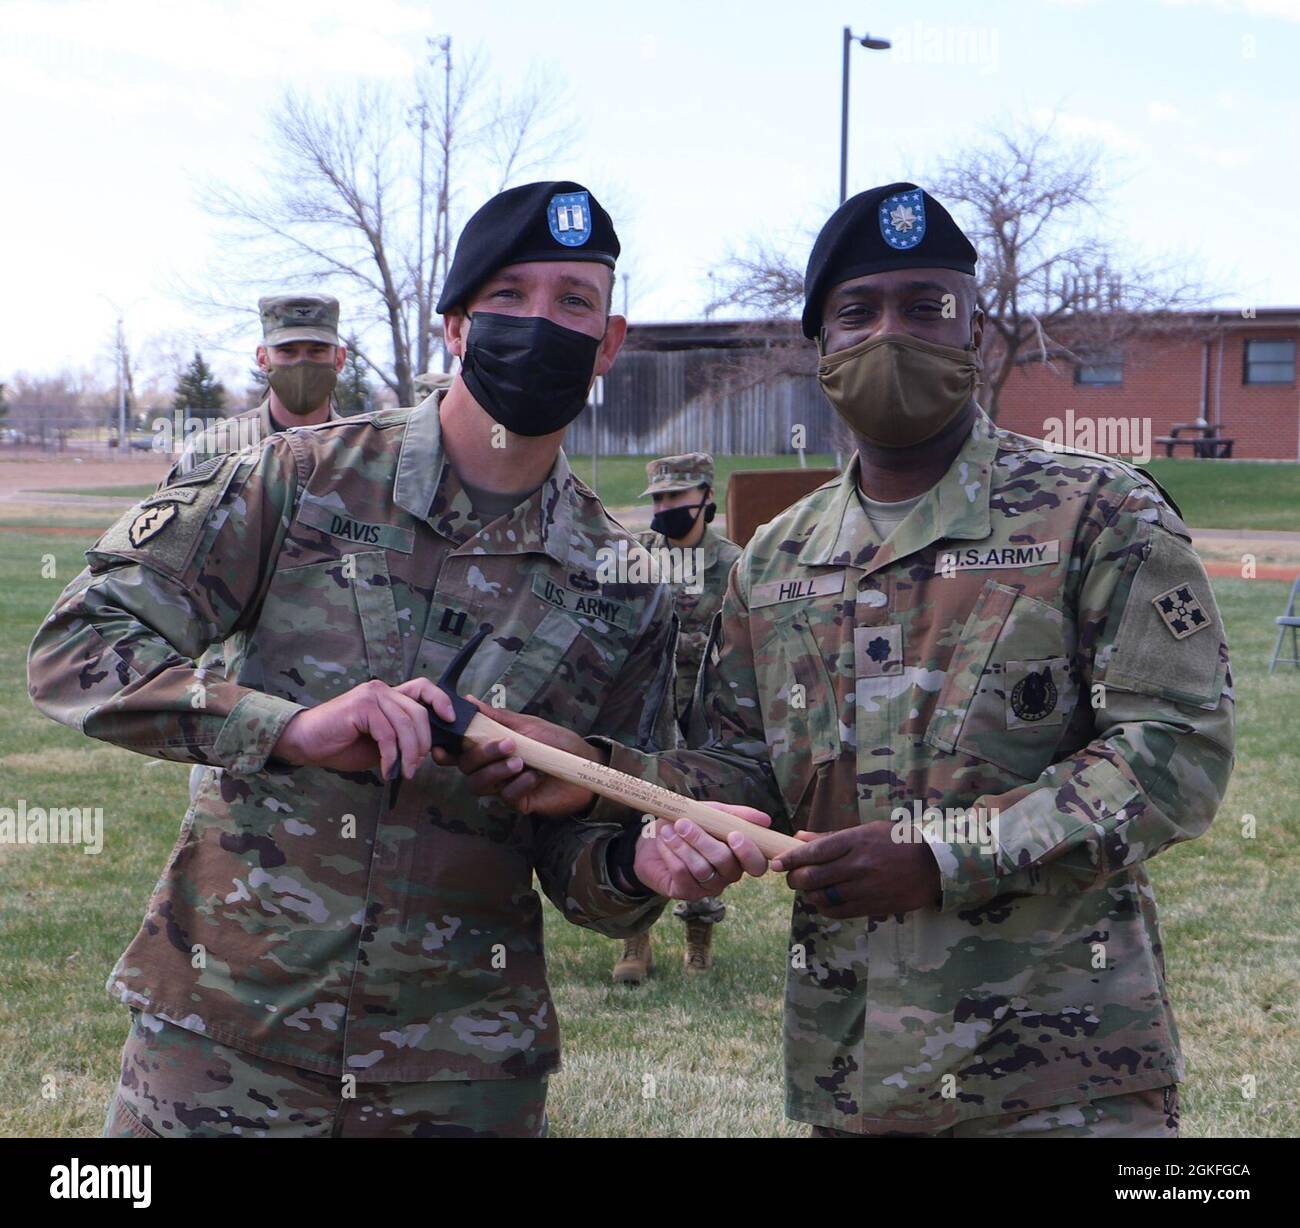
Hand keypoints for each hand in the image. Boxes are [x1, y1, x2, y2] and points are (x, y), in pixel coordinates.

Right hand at [273, 677, 450, 779]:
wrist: (306, 743)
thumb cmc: (342, 743)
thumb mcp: (381, 742)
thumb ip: (402, 738)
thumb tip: (428, 750)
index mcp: (389, 695)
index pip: (424, 687)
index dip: (441, 701)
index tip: (451, 720)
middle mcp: (381, 690)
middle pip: (419, 712)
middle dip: (423, 743)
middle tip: (416, 766)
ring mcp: (370, 695)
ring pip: (405, 724)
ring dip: (409, 753)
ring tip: (404, 772)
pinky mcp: (360, 707)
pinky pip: (387, 734)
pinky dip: (391, 756)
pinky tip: (387, 770)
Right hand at [431, 700, 601, 815]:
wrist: (587, 765)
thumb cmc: (557, 742)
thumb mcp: (529, 724)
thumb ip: (498, 718)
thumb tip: (468, 700)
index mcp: (491, 747)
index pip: (459, 750)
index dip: (446, 750)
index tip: (442, 747)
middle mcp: (493, 767)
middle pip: (467, 766)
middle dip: (482, 755)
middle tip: (508, 744)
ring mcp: (504, 786)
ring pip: (479, 784)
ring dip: (496, 771)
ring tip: (519, 762)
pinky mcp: (519, 802)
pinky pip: (506, 796)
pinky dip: (518, 784)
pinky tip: (534, 776)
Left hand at [631, 805, 770, 899]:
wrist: (653, 836)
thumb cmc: (687, 823)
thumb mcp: (711, 813)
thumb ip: (735, 815)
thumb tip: (765, 820)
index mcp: (739, 856)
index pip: (757, 864)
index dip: (749, 853)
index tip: (734, 835)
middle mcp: (727, 874)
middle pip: (726, 864)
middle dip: (703, 841)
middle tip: (683, 823)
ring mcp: (708, 886)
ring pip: (702, 869)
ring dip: (682, 845)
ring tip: (668, 829)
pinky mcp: (686, 892)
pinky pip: (682, 873)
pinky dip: (671, 853)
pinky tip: (664, 841)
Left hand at [770, 824, 940, 918]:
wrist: (934, 864)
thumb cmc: (897, 841)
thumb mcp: (865, 830)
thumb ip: (830, 837)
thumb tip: (798, 836)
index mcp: (855, 841)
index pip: (813, 852)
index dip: (790, 859)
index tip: (776, 863)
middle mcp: (859, 865)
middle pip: (813, 877)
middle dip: (795, 878)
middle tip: (792, 877)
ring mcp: (866, 887)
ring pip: (823, 897)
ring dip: (809, 894)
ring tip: (808, 889)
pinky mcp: (874, 906)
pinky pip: (839, 911)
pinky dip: (825, 908)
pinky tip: (824, 901)